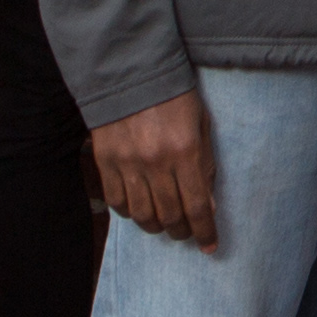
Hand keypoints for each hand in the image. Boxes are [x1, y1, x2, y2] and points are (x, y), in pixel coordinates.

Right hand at [92, 90, 217, 248]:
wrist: (131, 71)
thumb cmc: (174, 96)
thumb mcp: (201, 125)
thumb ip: (205, 165)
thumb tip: (209, 205)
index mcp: (186, 152)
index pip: (198, 207)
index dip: (205, 232)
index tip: (210, 246)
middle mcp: (156, 163)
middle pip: (170, 217)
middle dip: (182, 232)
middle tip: (187, 233)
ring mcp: (128, 164)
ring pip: (142, 216)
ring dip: (156, 227)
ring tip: (164, 224)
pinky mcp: (106, 162)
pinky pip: (117, 202)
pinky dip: (130, 213)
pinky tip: (139, 208)